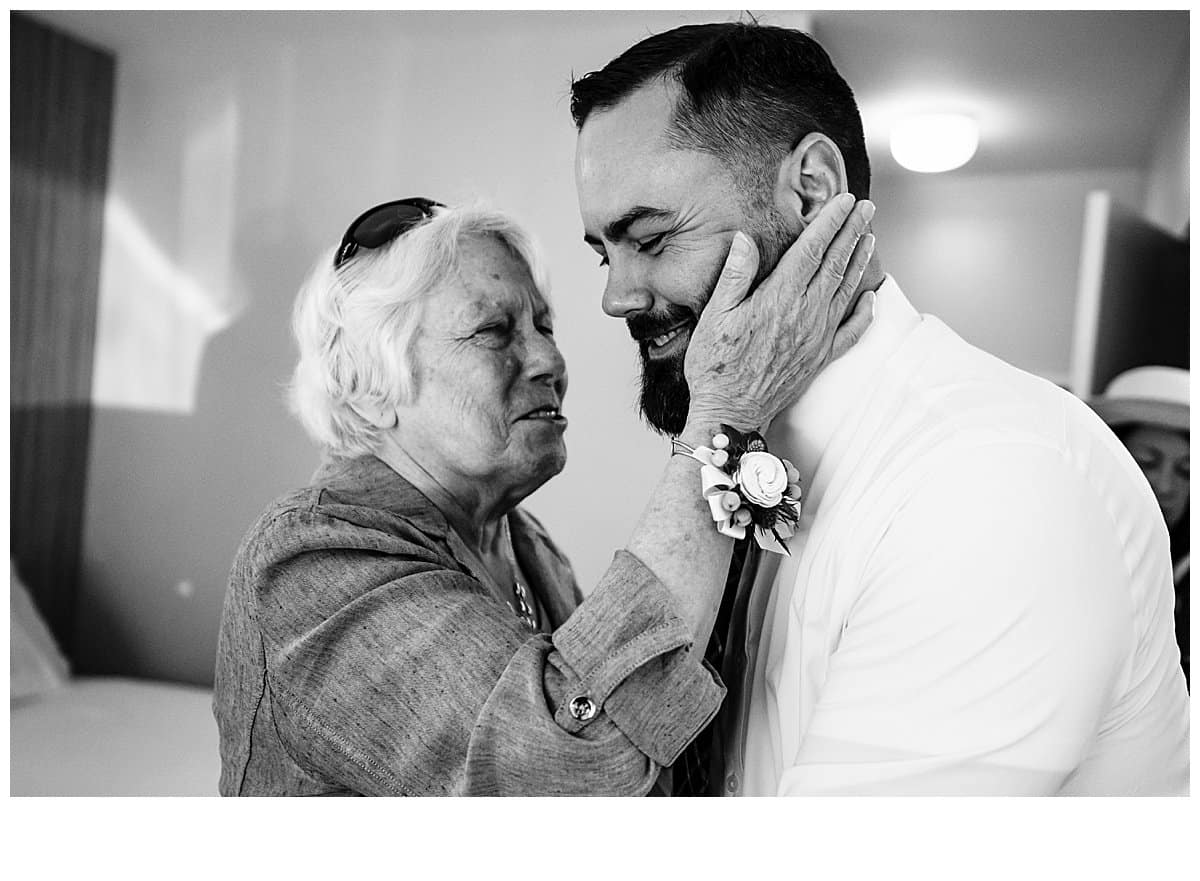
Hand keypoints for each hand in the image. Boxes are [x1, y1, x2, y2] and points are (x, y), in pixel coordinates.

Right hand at [683, 194, 875, 433]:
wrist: (729, 414)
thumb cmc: (715, 366)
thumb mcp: (714, 316)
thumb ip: (734, 276)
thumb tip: (746, 239)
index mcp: (778, 299)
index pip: (811, 251)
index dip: (830, 223)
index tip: (845, 201)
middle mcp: (805, 315)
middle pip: (835, 264)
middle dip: (852, 232)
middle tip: (866, 207)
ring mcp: (816, 338)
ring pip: (846, 291)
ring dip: (859, 261)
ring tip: (870, 236)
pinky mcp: (819, 358)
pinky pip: (851, 331)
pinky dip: (864, 312)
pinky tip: (870, 297)